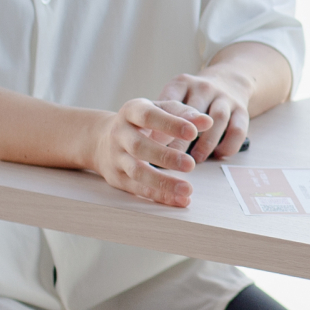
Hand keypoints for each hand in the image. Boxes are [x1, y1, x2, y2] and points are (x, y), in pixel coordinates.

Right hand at [93, 99, 214, 206]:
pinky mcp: (117, 178)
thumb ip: (184, 114)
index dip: (170, 124)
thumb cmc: (142, 122)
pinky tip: (180, 199)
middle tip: (191, 165)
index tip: (193, 132)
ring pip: (137, 172)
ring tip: (188, 189)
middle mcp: (120, 134)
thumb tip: (208, 122)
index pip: (149, 116)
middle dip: (165, 157)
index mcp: (131, 112)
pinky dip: (160, 196)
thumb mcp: (161, 110)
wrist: (101, 139)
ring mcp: (116, 157)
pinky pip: (138, 189)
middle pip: (139, 147)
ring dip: (163, 183)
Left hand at [158, 70, 252, 161]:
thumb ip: (161, 114)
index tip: (154, 142)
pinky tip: (219, 155)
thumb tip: (147, 144)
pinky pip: (238, 129)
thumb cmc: (193, 96)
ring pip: (217, 119)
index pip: (171, 100)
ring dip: (206, 142)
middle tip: (172, 157)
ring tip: (195, 159)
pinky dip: (228, 145)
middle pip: (194, 112)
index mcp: (182, 83)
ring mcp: (225, 98)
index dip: (163, 123)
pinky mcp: (242, 110)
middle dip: (182, 137)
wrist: (229, 79)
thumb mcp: (175, 95)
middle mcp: (204, 88)